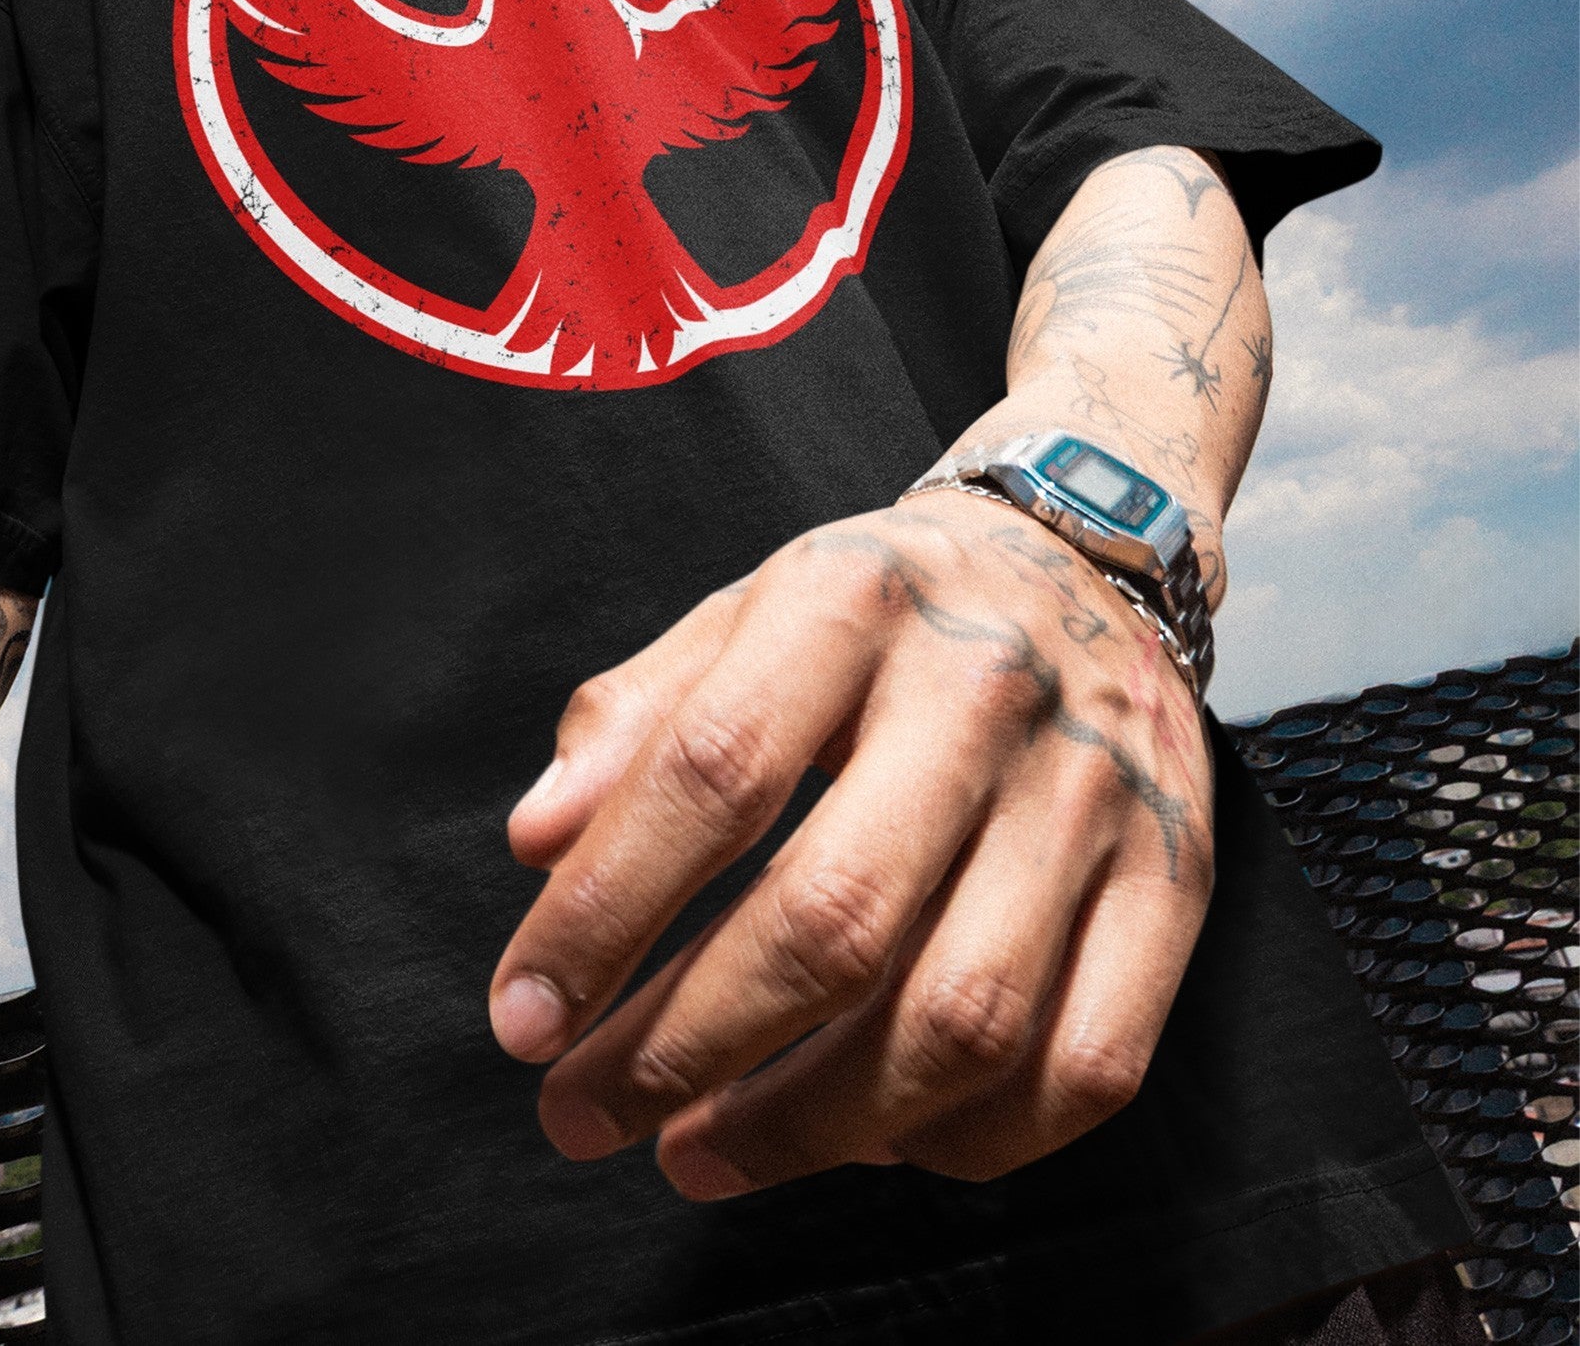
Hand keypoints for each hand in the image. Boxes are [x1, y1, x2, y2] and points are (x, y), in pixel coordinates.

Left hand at [487, 488, 1213, 1197]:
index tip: (525, 1015)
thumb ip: (632, 717)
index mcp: (850, 605)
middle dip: (687, 1046)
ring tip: (697, 1150)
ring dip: (809, 1124)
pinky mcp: (1177, 883)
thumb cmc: (881, 609)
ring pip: (961, 1021)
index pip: (711, 773)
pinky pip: (1088, 1066)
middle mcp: (983, 694)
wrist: (1084, 551)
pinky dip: (970, 1139)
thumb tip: (538, 842)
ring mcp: (1095, 796)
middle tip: (585, 1113)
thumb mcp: (740, 609)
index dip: (603, 912)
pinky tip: (871, 1140)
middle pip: (835, 919)